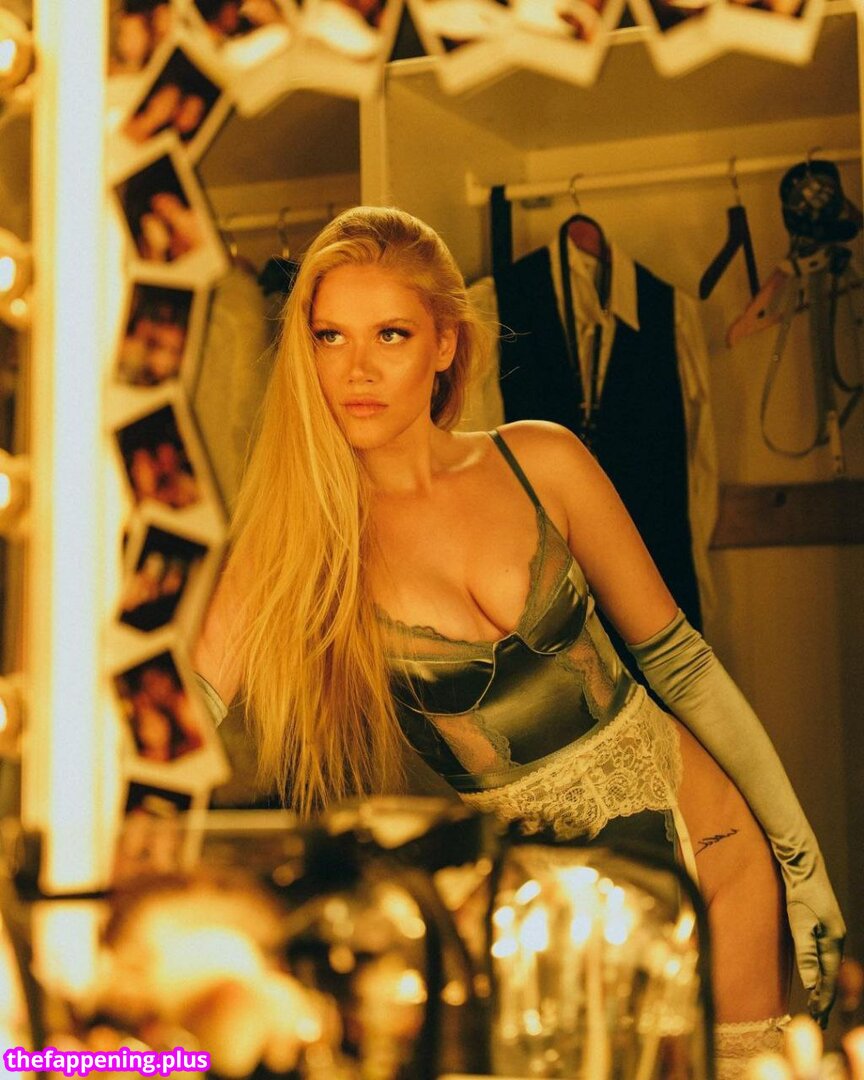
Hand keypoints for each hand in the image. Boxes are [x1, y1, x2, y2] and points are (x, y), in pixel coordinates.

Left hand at [787, 884, 845, 1025]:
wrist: (804, 867)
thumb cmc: (799, 893)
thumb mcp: (799, 923)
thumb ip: (806, 953)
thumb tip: (812, 983)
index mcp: (834, 940)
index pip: (829, 978)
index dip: (823, 999)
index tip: (817, 1016)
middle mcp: (838, 939)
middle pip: (833, 976)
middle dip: (827, 998)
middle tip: (820, 1020)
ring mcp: (834, 933)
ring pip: (831, 967)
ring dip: (824, 987)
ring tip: (817, 1006)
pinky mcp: (826, 928)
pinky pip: (827, 957)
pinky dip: (823, 972)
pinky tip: (817, 979)